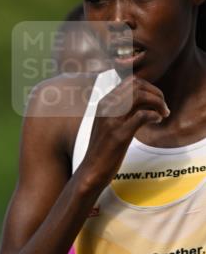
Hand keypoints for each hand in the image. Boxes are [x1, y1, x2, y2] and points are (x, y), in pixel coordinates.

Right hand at [78, 76, 169, 191]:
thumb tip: (140, 102)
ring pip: (140, 95)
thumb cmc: (102, 150)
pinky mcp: (119, 135)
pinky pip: (142, 115)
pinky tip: (157, 121)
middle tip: (163, 106)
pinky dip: (154, 115)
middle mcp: (106, 108)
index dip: (148, 88)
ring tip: (163, 113)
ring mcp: (112, 121)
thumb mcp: (108, 125)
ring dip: (158, 102)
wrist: (91, 172)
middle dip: (155, 92)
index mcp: (104, 103)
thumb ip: (120, 111)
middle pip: (136, 85)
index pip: (130, 82)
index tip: (156, 100)